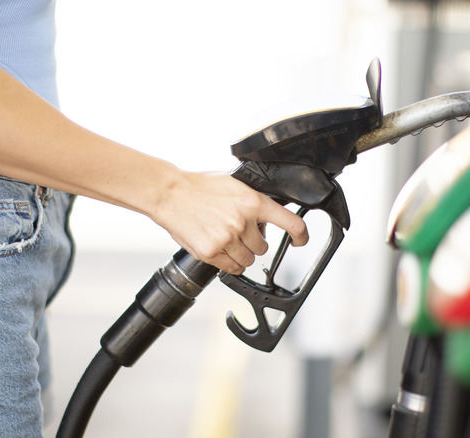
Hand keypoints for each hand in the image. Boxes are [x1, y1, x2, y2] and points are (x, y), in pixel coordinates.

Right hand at [154, 170, 307, 274]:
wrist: (169, 193)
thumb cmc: (198, 187)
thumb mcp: (234, 184)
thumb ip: (253, 200)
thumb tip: (269, 213)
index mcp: (253, 201)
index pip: (290, 223)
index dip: (300, 236)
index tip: (299, 240)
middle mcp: (243, 221)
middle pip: (263, 248)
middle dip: (253, 243)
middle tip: (237, 231)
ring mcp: (227, 238)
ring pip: (247, 260)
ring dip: (240, 254)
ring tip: (225, 239)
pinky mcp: (211, 252)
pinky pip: (231, 268)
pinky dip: (228, 263)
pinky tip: (219, 249)